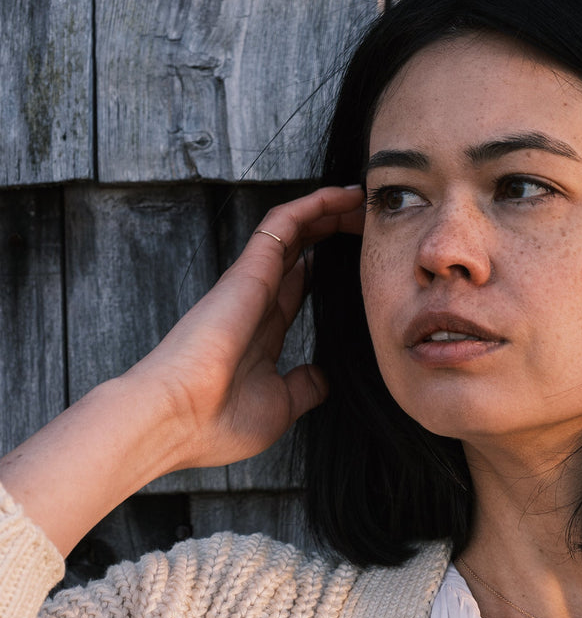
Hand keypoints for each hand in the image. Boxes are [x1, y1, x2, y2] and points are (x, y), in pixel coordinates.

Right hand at [127, 186, 365, 469]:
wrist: (178, 419)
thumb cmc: (218, 421)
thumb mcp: (279, 406)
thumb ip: (302, 388)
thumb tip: (321, 379)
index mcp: (262, 334)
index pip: (297, 289)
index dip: (324, 270)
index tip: (353, 259)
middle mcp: (257, 302)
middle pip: (299, 254)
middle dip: (330, 233)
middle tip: (366, 222)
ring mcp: (252, 283)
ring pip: (294, 230)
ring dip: (327, 211)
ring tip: (360, 198)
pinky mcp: (250, 270)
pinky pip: (283, 223)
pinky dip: (313, 204)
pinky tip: (341, 195)